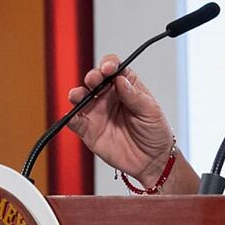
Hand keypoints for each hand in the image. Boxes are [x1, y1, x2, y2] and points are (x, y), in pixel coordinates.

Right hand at [66, 54, 173, 182]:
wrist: (152, 160)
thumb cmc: (155, 132)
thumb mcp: (151, 111)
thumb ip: (134, 96)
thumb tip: (121, 79)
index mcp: (126, 86)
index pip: (114, 69)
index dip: (109, 64)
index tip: (109, 68)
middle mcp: (109, 96)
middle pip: (95, 79)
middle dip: (93, 77)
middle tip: (95, 81)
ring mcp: (98, 112)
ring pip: (81, 97)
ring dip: (78, 93)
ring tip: (79, 95)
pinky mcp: (89, 130)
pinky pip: (75, 122)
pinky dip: (70, 118)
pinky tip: (72, 116)